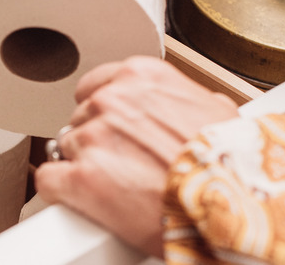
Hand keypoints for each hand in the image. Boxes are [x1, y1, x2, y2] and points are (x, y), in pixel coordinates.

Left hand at [35, 56, 238, 256]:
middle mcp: (111, 101)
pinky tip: (82, 199)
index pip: (95, 86)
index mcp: (141, 77)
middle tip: (123, 164)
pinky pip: (49, 179)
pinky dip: (61, 192)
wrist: (235, 206)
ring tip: (116, 186)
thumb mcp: (217, 113)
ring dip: (83, 166)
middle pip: (81, 119)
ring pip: (65, 147)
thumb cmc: (231, 164)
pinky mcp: (80, 178)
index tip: (109, 128)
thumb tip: (189, 106)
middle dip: (97, 141)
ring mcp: (93, 138)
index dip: (101, 112)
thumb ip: (184, 100)